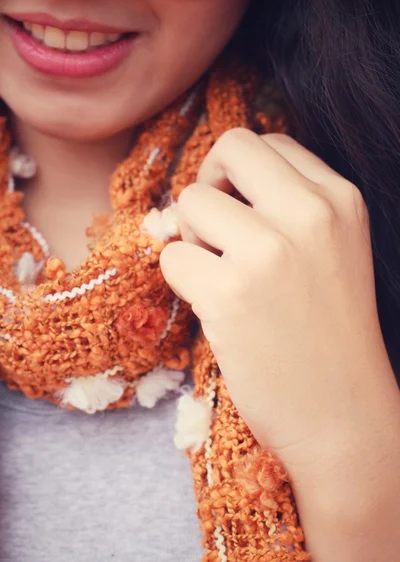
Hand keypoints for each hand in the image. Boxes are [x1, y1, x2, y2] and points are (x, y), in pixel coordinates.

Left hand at [160, 130, 399, 479]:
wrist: (343, 418)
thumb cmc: (330, 337)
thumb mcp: (331, 253)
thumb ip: (280, 211)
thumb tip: (198, 194)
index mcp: (341, 200)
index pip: (269, 144)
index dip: (239, 175)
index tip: (236, 212)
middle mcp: (310, 214)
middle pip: (230, 148)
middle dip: (210, 185)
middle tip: (213, 231)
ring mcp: (269, 252)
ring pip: (190, 202)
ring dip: (193, 241)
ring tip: (222, 280)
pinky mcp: (230, 293)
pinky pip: (172, 257)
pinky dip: (182, 281)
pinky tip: (214, 308)